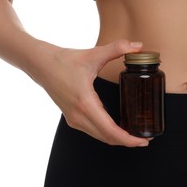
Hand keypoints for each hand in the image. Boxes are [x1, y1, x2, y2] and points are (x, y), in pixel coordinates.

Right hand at [31, 39, 150, 146]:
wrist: (41, 64)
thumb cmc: (64, 60)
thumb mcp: (92, 54)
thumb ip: (117, 48)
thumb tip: (138, 45)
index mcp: (85, 103)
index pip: (110, 131)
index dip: (129, 139)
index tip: (144, 140)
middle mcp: (78, 116)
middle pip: (107, 138)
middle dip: (127, 141)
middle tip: (145, 138)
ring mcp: (73, 118)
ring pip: (99, 136)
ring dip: (117, 139)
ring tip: (134, 135)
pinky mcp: (71, 117)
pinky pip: (92, 131)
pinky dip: (106, 133)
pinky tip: (116, 127)